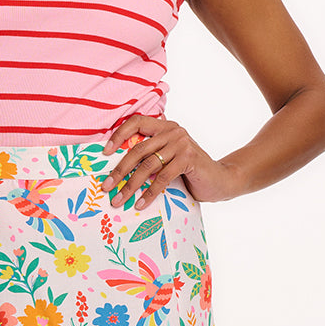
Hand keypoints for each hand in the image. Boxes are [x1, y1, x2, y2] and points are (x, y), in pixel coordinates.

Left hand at [101, 115, 238, 206]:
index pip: (136, 122)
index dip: (118, 135)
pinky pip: (163, 178)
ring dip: (130, 185)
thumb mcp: (168, 158)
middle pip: (138, 149)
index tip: (104, 152)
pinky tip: (140, 204)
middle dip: (119, 170)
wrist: (220, 180)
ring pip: (148, 165)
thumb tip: (118, 167)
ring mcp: (182, 144)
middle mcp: (173, 131)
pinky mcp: (189, 159)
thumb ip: (151, 155)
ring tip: (119, 200)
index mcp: (165, 126)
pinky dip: (149, 193)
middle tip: (106, 186)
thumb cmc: (190, 171)